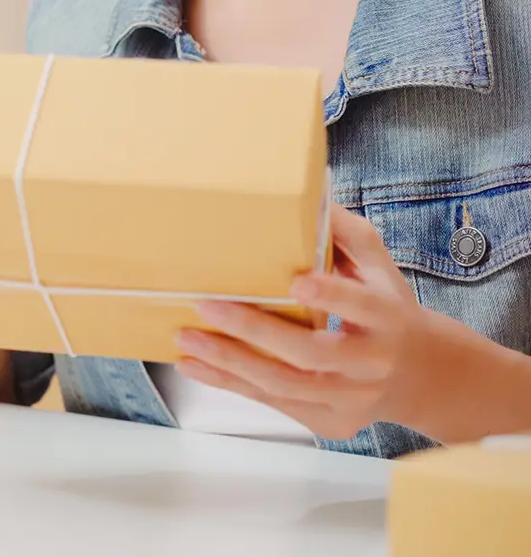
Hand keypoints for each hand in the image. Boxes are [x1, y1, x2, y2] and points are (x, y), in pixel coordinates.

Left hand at [173, 202, 484, 440]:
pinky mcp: (329, 421)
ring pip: (285, 385)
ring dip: (230, 362)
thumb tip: (313, 190)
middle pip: (313, 352)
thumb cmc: (389, 310)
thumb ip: (347, 233)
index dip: (332, 295)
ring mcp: (351, 398)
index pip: (363, 307)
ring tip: (187, 339)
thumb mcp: (380, 268)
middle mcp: (372, 363)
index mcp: (389, 319)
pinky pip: (273, 403)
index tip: (296, 280)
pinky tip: (195, 366)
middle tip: (208, 305)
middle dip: (256, 331)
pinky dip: (230, 384)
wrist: (424, 377)